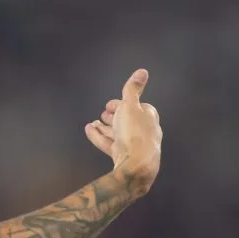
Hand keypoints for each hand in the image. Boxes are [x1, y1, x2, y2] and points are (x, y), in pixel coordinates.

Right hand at [85, 69, 161, 193]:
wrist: (136, 166)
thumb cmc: (135, 133)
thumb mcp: (131, 105)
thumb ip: (133, 89)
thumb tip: (143, 71)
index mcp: (149, 118)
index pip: (136, 107)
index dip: (122, 104)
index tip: (110, 104)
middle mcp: (144, 132)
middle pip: (127, 121)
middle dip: (115, 116)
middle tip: (104, 113)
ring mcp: (134, 146)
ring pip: (118, 133)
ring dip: (105, 127)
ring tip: (93, 122)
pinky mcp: (124, 157)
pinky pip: (110, 144)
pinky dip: (100, 136)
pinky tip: (89, 130)